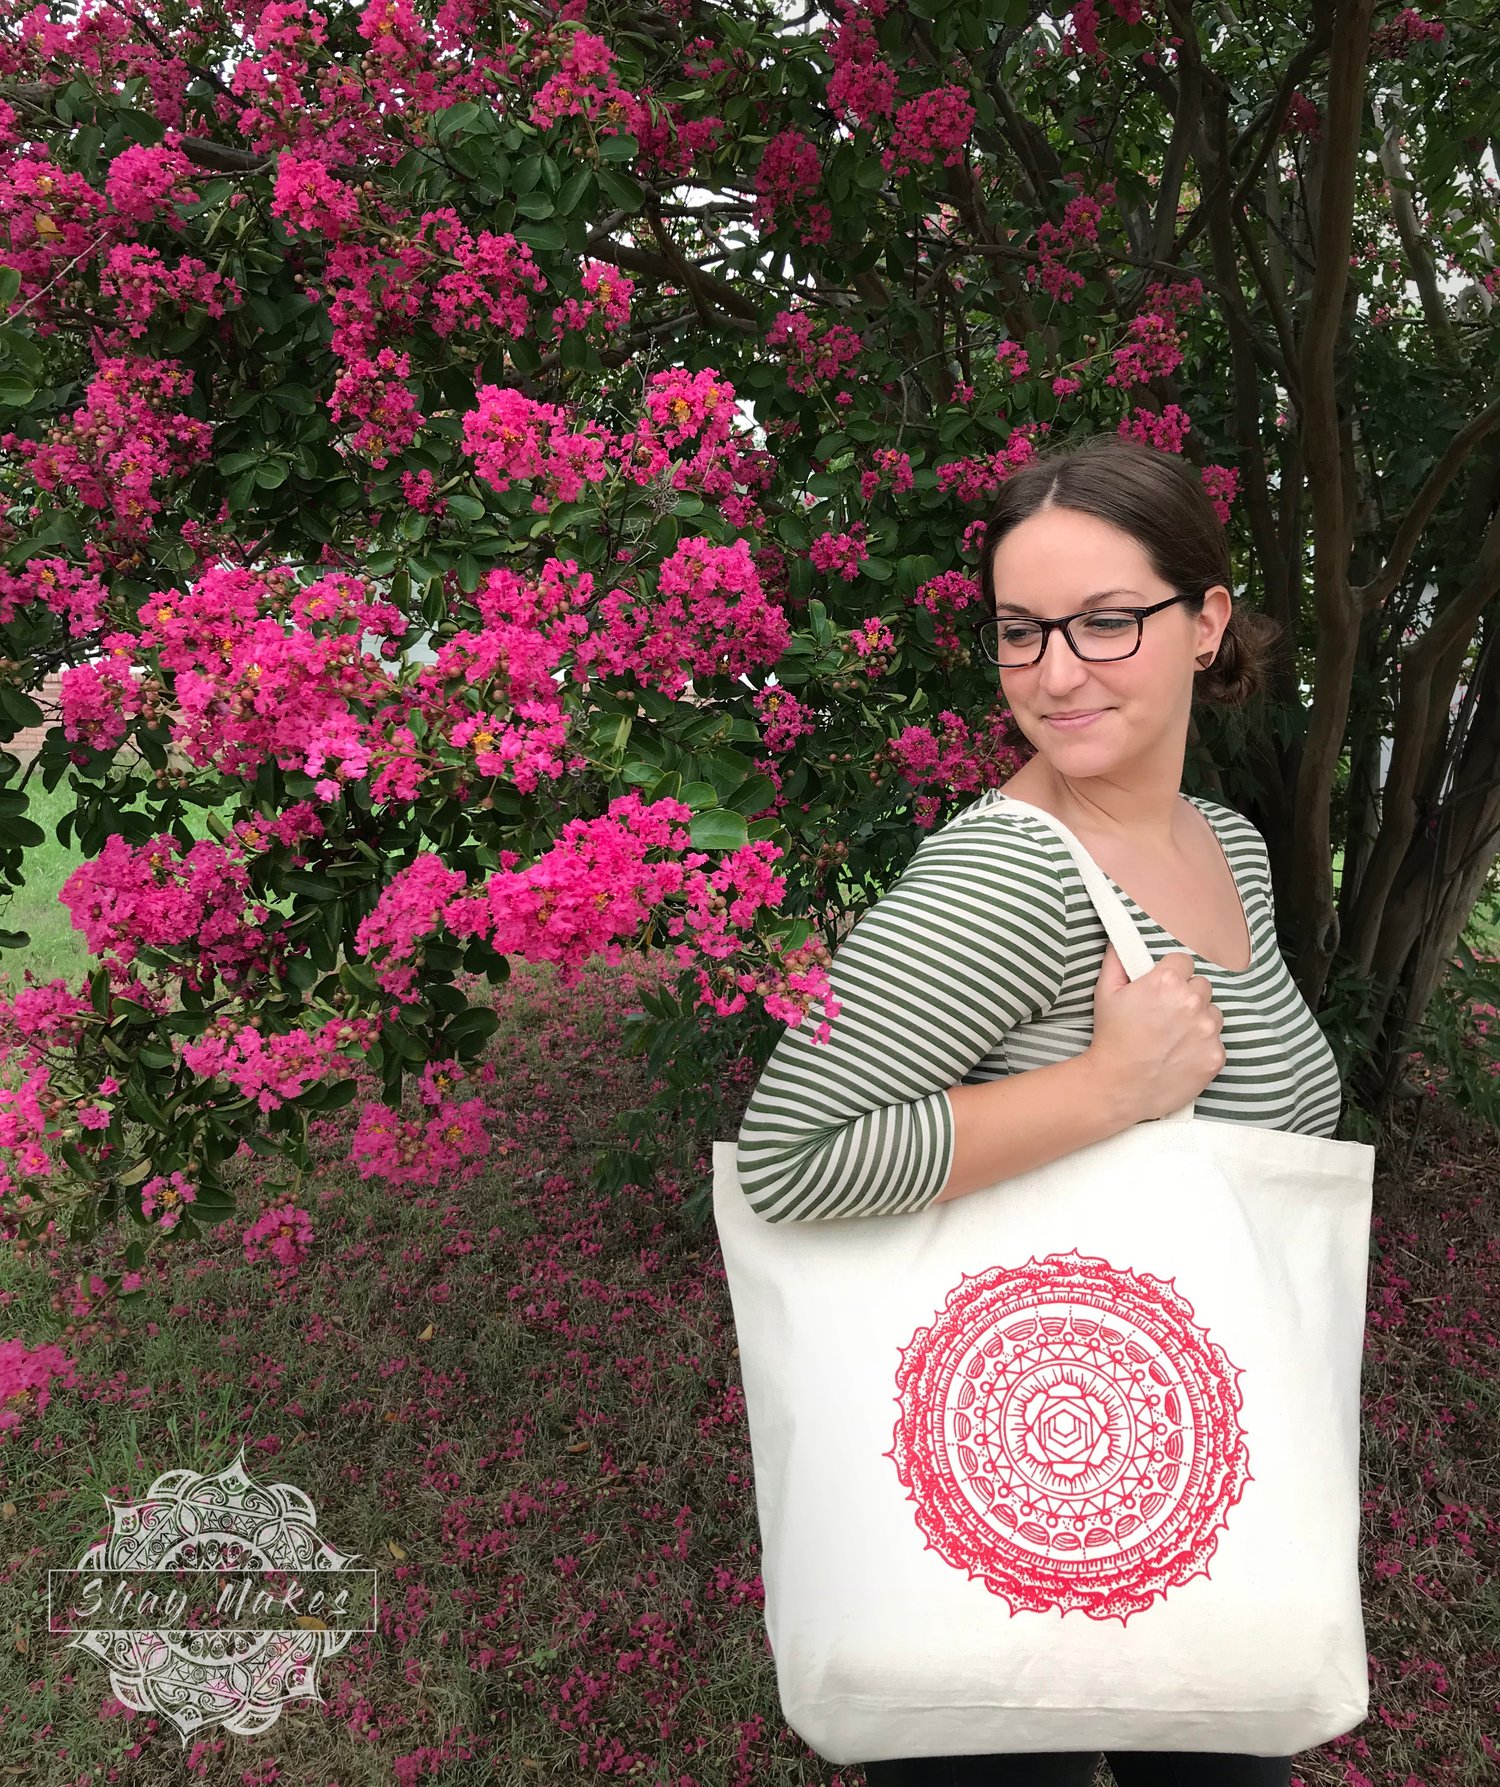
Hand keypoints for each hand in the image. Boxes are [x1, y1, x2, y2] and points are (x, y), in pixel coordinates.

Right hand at [1086, 940, 1226, 1122]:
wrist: (1117, 1086)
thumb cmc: (1111, 1038)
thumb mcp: (1105, 992)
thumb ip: (1117, 960)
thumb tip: (1121, 941)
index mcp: (1167, 981)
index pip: (1184, 962)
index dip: (1172, 975)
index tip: (1162, 989)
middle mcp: (1192, 1002)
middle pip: (1201, 986)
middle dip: (1186, 996)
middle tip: (1166, 1015)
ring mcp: (1207, 1030)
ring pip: (1213, 1013)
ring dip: (1199, 1020)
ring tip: (1174, 1036)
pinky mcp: (1215, 1055)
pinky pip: (1217, 1041)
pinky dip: (1203, 1046)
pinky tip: (1180, 1054)